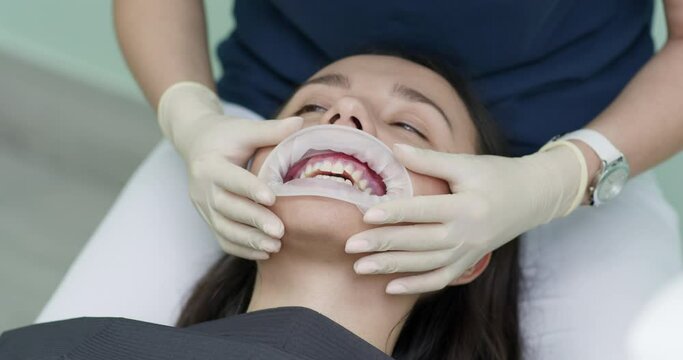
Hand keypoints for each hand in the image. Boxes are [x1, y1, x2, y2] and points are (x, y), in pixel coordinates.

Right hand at [158, 82, 302, 259]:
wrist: (197, 143)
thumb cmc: (227, 135)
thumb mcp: (245, 130)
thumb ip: (271, 130)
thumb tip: (300, 123)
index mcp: (210, 163)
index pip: (231, 178)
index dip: (250, 188)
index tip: (272, 199)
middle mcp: (201, 188)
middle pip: (227, 208)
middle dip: (254, 220)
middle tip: (280, 231)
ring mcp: (202, 206)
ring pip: (223, 228)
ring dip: (249, 240)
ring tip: (276, 246)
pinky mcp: (207, 218)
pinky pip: (222, 238)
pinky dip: (242, 248)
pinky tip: (265, 253)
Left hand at [345, 142, 586, 293]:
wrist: (532, 198)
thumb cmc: (496, 175)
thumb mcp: (466, 163)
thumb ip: (429, 159)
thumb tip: (392, 148)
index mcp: (466, 206)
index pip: (423, 211)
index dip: (395, 213)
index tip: (366, 215)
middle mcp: (466, 234)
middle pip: (418, 242)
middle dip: (383, 244)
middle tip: (350, 245)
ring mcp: (468, 253)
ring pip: (424, 265)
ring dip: (391, 267)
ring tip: (359, 267)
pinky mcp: (468, 262)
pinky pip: (440, 279)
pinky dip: (416, 286)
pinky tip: (389, 287)